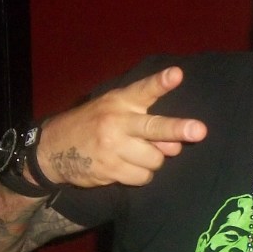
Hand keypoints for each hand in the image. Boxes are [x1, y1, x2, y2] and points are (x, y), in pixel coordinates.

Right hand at [37, 66, 207, 187]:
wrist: (54, 148)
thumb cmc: (94, 125)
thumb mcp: (115, 113)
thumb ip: (148, 125)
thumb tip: (175, 146)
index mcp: (120, 102)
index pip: (143, 90)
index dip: (160, 82)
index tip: (176, 74)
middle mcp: (117, 122)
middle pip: (154, 127)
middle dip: (177, 129)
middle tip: (199, 130)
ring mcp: (113, 147)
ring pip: (155, 159)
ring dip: (152, 160)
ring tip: (135, 154)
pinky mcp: (110, 169)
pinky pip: (143, 177)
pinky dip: (141, 175)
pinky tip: (126, 166)